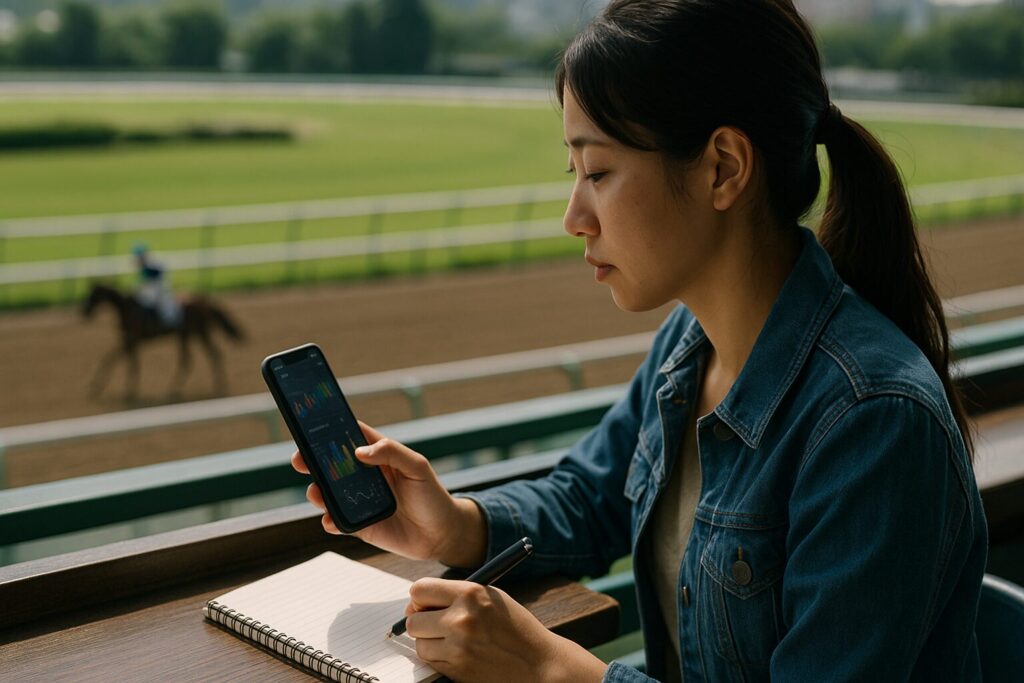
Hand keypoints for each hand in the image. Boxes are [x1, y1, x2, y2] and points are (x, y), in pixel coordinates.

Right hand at [290, 420, 485, 566]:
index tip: (310, 424)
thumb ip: (392, 452)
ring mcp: (360, 500)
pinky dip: (330, 521)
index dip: (330, 430)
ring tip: (316, 492)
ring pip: (328, 493)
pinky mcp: (359, 525)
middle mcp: (365, 476)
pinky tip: (331, 520)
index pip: (350, 436)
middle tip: (299, 460)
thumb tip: (359, 451)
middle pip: (331, 465)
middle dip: (311, 461)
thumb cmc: (432, 495)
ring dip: (317, 491)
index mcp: (378, 455)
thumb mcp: (417, 467)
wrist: (442, 535)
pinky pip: (337, 521)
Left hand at [404, 578, 606, 682]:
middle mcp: (461, 619)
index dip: (420, 598)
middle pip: (413, 620)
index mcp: (471, 593)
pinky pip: (431, 662)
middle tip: (435, 623)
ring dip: (430, 643)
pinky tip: (460, 653)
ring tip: (452, 640)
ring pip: (419, 644)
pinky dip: (439, 658)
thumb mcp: (492, 597)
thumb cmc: (516, 628)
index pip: (420, 590)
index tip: (425, 603)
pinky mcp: (457, 671)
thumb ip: (457, 594)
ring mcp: (458, 648)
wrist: (538, 665)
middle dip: (422, 622)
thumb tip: (418, 601)